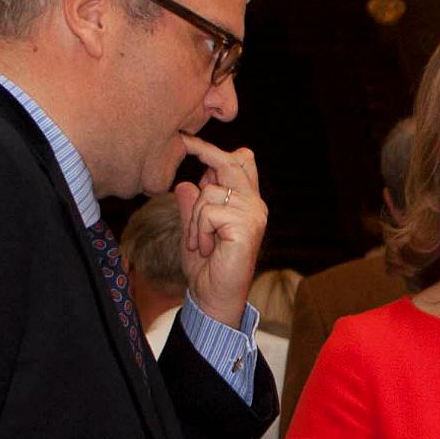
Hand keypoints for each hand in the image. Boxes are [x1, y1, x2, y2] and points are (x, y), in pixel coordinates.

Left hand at [174, 135, 265, 329]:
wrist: (214, 298)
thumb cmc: (206, 268)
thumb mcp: (193, 229)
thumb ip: (192, 207)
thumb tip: (185, 183)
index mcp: (245, 203)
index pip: (239, 162)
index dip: (215, 149)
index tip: (187, 140)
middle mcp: (254, 205)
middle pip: (232, 161)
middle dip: (205, 151)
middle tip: (184, 142)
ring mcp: (253, 215)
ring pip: (210, 191)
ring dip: (194, 218)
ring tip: (199, 241)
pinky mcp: (247, 226)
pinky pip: (209, 210)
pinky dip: (199, 229)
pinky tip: (206, 248)